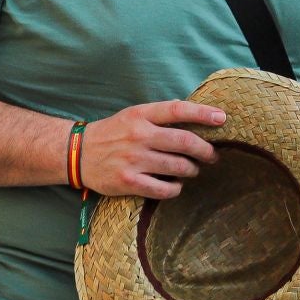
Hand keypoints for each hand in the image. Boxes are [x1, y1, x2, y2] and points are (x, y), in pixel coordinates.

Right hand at [78, 101, 225, 199]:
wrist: (77, 154)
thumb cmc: (110, 134)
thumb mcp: (131, 116)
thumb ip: (159, 116)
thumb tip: (192, 114)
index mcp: (139, 116)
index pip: (177, 110)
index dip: (203, 113)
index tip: (222, 118)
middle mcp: (138, 136)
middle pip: (185, 142)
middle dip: (205, 151)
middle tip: (212, 156)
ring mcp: (133, 160)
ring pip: (179, 167)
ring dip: (191, 170)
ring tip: (191, 170)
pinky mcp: (129, 182)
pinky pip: (165, 189)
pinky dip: (175, 188)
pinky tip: (174, 185)